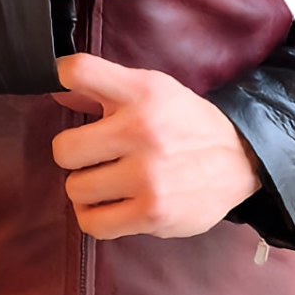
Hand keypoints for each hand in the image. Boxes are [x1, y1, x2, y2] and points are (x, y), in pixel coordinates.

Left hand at [51, 53, 260, 239]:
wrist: (238, 157)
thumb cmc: (183, 121)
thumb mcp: (149, 88)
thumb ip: (100, 85)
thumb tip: (55, 91)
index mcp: (141, 92)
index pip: (80, 70)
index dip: (60, 76)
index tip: (63, 86)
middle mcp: (142, 130)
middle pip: (63, 149)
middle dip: (73, 154)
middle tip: (92, 154)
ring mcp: (148, 175)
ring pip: (76, 189)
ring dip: (85, 187)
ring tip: (103, 180)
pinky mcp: (153, 213)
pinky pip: (94, 223)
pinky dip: (94, 215)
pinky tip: (107, 204)